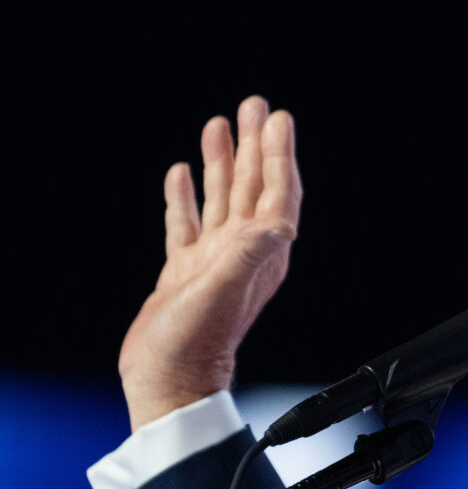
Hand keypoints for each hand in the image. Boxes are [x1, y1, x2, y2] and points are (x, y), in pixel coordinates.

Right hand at [119, 97, 301, 429]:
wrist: (166, 383)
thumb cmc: (195, 345)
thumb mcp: (224, 291)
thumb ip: (249, 255)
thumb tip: (278, 222)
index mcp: (261, 254)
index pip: (277, 193)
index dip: (279, 155)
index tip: (279, 119)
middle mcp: (242, 253)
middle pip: (253, 187)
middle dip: (254, 146)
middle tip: (255, 105)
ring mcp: (213, 262)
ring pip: (221, 199)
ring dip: (222, 163)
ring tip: (219, 124)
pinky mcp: (183, 273)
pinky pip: (187, 224)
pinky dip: (186, 197)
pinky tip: (182, 174)